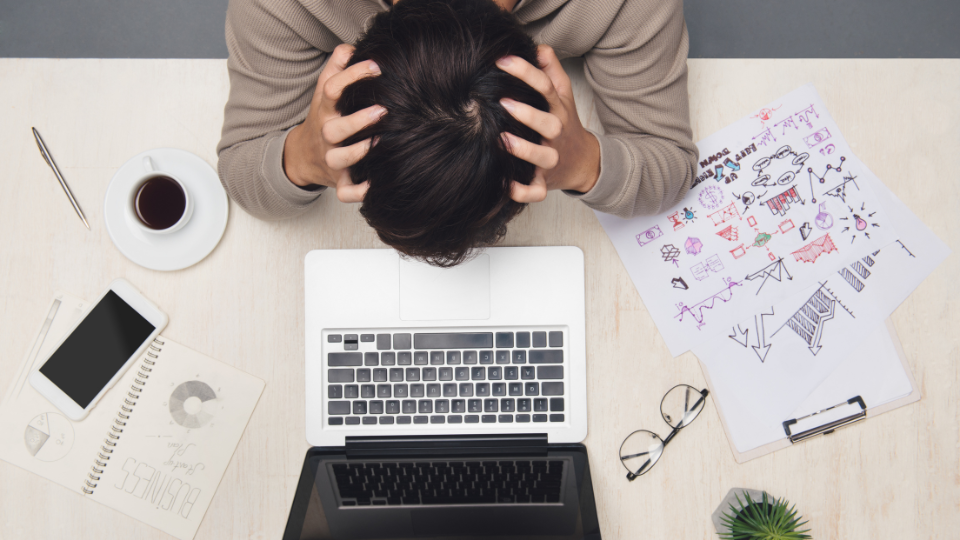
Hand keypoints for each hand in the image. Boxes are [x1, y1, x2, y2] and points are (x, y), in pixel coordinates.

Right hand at [283, 44, 384, 201]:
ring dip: (358, 153)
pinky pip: (346, 192)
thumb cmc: (324, 119)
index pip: (332, 89)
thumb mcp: (325, 93)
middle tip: (382, 111)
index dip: (352, 76)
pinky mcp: (339, 181)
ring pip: (340, 160)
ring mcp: (331, 159)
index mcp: (325, 110)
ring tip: (379, 143)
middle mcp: (327, 135)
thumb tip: (350, 48)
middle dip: (357, 121)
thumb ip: (336, 69)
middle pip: (334, 129)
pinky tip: (376, 185)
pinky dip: (359, 192)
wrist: (302, 157)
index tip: (376, 67)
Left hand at [496, 45, 600, 202]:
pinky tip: (507, 185)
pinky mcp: (545, 182)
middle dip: (528, 114)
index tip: (502, 61)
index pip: (545, 87)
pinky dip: (523, 191)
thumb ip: (551, 72)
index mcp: (557, 111)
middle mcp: (555, 135)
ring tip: (503, 140)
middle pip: (548, 123)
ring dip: (524, 150)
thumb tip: (539, 46)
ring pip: (542, 158)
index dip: (525, 72)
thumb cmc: (566, 125)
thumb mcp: (563, 97)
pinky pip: (536, 191)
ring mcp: (551, 160)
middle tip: (504, 102)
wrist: (584, 163)